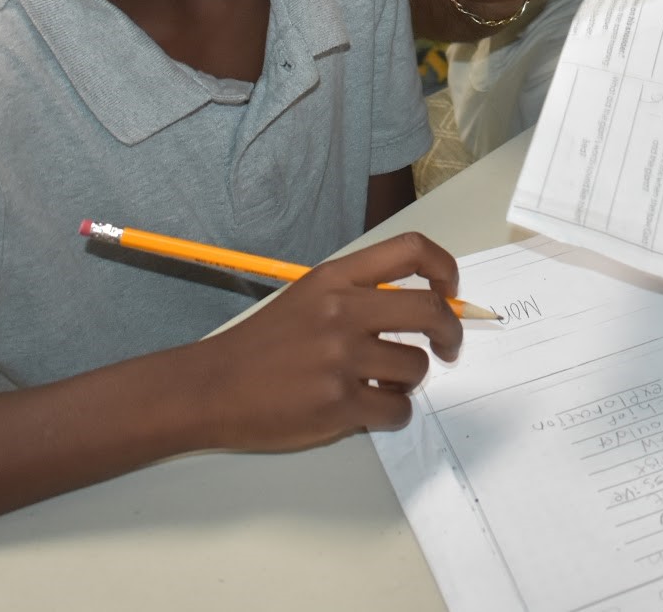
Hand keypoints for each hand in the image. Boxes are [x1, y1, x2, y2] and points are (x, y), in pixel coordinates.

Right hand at [194, 232, 464, 450]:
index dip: (444, 267)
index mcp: (334, 279)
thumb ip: (359, 296)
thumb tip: (424, 308)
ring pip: (416, 367)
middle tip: (447, 347)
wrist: (211, 388)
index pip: (409, 250)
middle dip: (450, 332)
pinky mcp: (338, 404)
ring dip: (409, 380)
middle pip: (429, 310)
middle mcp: (341, 312)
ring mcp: (340, 359)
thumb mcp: (307, 298)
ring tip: (382, 383)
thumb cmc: (261, 345)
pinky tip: (370, 409)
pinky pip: (397, 409)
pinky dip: (393, 412)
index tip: (450, 290)